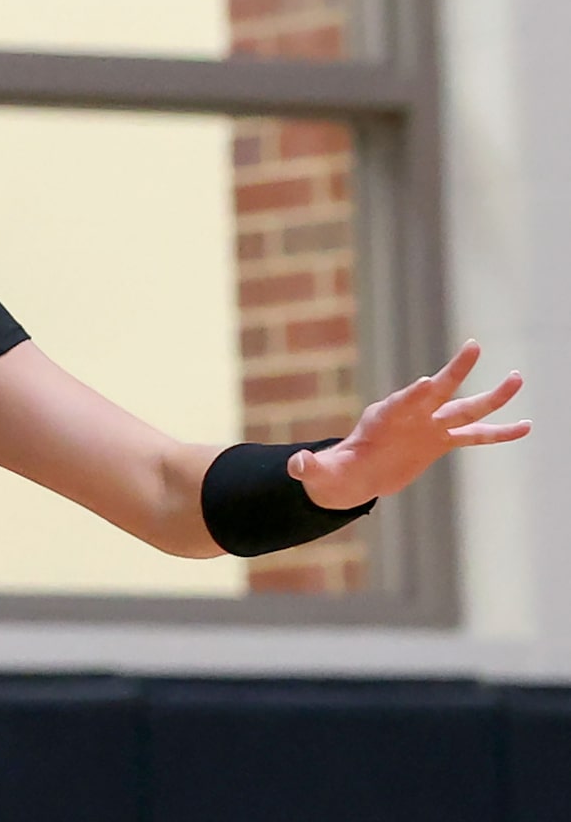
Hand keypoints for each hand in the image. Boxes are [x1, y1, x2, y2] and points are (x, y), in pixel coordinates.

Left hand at [289, 340, 528, 510]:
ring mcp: (429, 425)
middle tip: (473, 347)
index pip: (401, 401)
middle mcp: (410, 414)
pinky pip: (476, 435)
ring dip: (492, 396)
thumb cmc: (335, 471)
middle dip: (454, 371)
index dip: (413, 394)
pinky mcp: (441, 440)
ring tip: (518, 379)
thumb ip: (310, 467)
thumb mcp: (319, 472)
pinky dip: (500, 432)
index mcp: (382, 416)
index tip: (428, 382)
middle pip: (437, 391)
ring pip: (466, 408)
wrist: (354, 474)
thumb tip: (296, 465)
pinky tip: (526, 427)